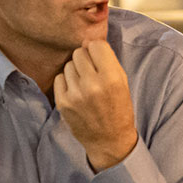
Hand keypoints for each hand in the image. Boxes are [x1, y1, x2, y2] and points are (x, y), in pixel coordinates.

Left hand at [55, 41, 137, 171]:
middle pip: (79, 53)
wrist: (109, 140)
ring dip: (75, 71)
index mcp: (112, 78)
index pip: (96, 45)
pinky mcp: (63, 102)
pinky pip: (60, 78)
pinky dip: (66, 82)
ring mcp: (76, 94)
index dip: (97, 50)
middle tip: (91, 73)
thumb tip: (88, 42)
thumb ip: (107, 61)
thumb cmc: (118, 109)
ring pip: (68, 65)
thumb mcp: (122, 83)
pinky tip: (76, 92)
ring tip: (84, 85)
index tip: (99, 58)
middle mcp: (93, 84)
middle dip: (85, 60)